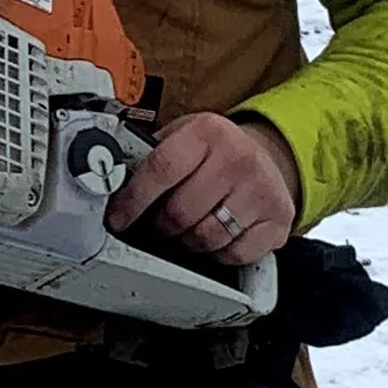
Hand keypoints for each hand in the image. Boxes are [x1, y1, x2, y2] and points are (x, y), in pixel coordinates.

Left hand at [105, 111, 298, 270]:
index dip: (133, 200)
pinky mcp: (277, 220)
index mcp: (207, 133)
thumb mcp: (183, 138)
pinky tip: (216, 236)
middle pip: (180, 213)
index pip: (160, 170)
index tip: (118, 218)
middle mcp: (237, 158)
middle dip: (161, 226)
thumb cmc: (215, 152)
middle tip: (158, 224)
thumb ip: (149, 157)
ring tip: (187, 228)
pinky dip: (217, 253)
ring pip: (205, 238)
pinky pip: (233, 254)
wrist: (268, 156)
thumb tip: (110, 184)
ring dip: (187, 241)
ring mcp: (261, 191)